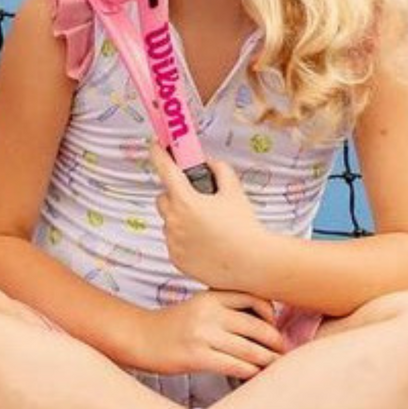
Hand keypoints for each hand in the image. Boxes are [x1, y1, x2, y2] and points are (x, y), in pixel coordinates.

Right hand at [126, 288, 287, 378]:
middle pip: (258, 327)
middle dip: (276, 343)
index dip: (272, 314)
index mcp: (211, 296)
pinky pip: (235, 366)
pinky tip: (253, 375)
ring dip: (268, 361)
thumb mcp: (199, 306)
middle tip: (284, 352)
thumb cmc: (173, 325)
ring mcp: (203, 335)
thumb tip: (264, 323)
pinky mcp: (196, 357)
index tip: (274, 327)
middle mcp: (209, 312)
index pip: (254, 298)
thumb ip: (226, 308)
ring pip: (250, 350)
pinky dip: (250, 372)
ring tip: (275, 366)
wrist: (139, 338)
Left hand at [148, 141, 271, 293]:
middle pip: (164, 198)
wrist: (252, 264)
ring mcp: (172, 242)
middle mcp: (173, 221)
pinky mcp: (176, 259)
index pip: (165, 170)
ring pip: (169, 222)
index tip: (156, 145)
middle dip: (175, 194)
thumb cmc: (244, 226)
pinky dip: (184, 238)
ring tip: (207, 226)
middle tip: (195, 197)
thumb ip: (220, 170)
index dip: (159, 153)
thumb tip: (209, 164)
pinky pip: (174, 241)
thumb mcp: (234, 191)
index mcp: (185, 200)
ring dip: (180, 218)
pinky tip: (205, 242)